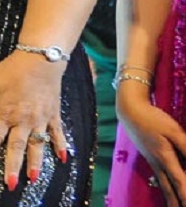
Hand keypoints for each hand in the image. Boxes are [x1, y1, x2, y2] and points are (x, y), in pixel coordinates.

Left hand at [0, 51, 68, 190]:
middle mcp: (23, 120)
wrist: (40, 59)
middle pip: (16, 147)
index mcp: (4, 113)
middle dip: (12, 167)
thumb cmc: (11, 70)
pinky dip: (61, 146)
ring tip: (33, 179)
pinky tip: (63, 159)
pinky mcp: (53, 115)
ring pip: (37, 145)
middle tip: (10, 185)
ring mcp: (40, 119)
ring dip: (35, 162)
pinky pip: (57, 134)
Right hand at [118, 88, 185, 206]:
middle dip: (177, 203)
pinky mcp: (151, 158)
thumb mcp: (173, 131)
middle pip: (170, 190)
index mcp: (165, 159)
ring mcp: (153, 162)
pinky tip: (169, 194)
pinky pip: (161, 179)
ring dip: (171, 200)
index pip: (179, 183)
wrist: (129, 111)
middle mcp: (158, 164)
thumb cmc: (152, 119)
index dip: (185, 195)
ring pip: (164, 186)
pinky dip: (167, 190)